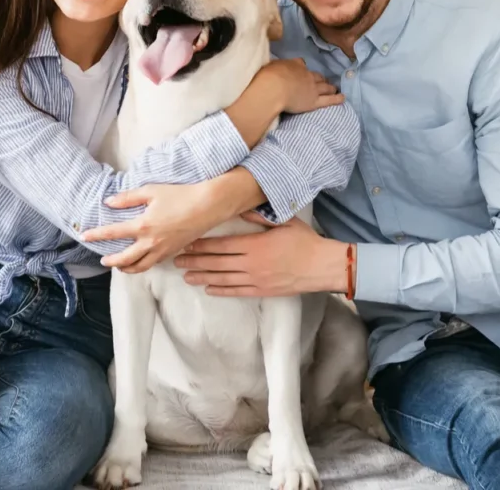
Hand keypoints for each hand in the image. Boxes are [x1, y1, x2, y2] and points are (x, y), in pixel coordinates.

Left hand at [83, 183, 229, 273]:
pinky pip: (154, 263)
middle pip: (124, 259)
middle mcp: (150, 242)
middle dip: (111, 261)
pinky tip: (141, 260)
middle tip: (102, 260)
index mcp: (142, 225)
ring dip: (127, 268)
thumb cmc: (180, 195)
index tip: (84, 235)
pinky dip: (143, 265)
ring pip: (140, 266)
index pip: (112, 233)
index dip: (96, 235)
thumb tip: (109, 202)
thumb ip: (128, 198)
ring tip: (120, 266)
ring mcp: (162, 250)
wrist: (208, 206)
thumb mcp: (151, 191)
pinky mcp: (172, 252)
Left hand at [173, 214, 348, 296]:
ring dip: (203, 277)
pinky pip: (236, 291)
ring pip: (222, 279)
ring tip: (186, 276)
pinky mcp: (262, 290)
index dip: (202, 245)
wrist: (322, 266)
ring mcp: (255, 279)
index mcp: (255, 244)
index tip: (186, 243)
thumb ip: (259, 216)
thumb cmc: (305, 241)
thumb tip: (239, 208)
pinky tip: (208, 289)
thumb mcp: (284, 221)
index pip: (221, 245)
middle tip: (177, 261)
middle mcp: (251, 263)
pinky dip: (221, 290)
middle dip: (195, 261)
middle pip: (216, 262)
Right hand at [258, 58, 343, 113]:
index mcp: (295, 65)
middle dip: (320, 78)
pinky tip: (343, 97)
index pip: (300, 64)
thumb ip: (275, 67)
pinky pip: (329, 100)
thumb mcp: (270, 66)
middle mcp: (306, 75)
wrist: (273, 88)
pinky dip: (337, 98)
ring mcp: (312, 89)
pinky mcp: (314, 102)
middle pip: (317, 76)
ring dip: (330, 87)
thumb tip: (274, 67)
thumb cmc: (267, 77)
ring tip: (334, 88)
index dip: (302, 67)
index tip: (302, 68)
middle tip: (323, 80)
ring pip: (325, 86)